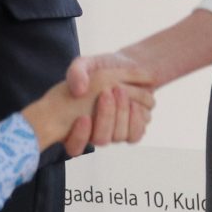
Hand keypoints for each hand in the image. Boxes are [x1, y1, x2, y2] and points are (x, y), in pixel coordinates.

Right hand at [24, 60, 157, 155]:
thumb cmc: (101, 66)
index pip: (74, 146)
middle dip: (105, 116)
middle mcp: (95, 132)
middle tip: (107, 92)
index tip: (83, 117)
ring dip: (121, 113)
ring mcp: (114, 133)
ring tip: (120, 90)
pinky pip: (135, 135)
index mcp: (76, 123)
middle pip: (100, 139)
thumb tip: (80, 90)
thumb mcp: (85, 64)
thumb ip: (77, 72)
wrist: (127, 65)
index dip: (79, 137)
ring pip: (119, 137)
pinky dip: (137, 118)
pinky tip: (135, 102)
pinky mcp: (132, 130)